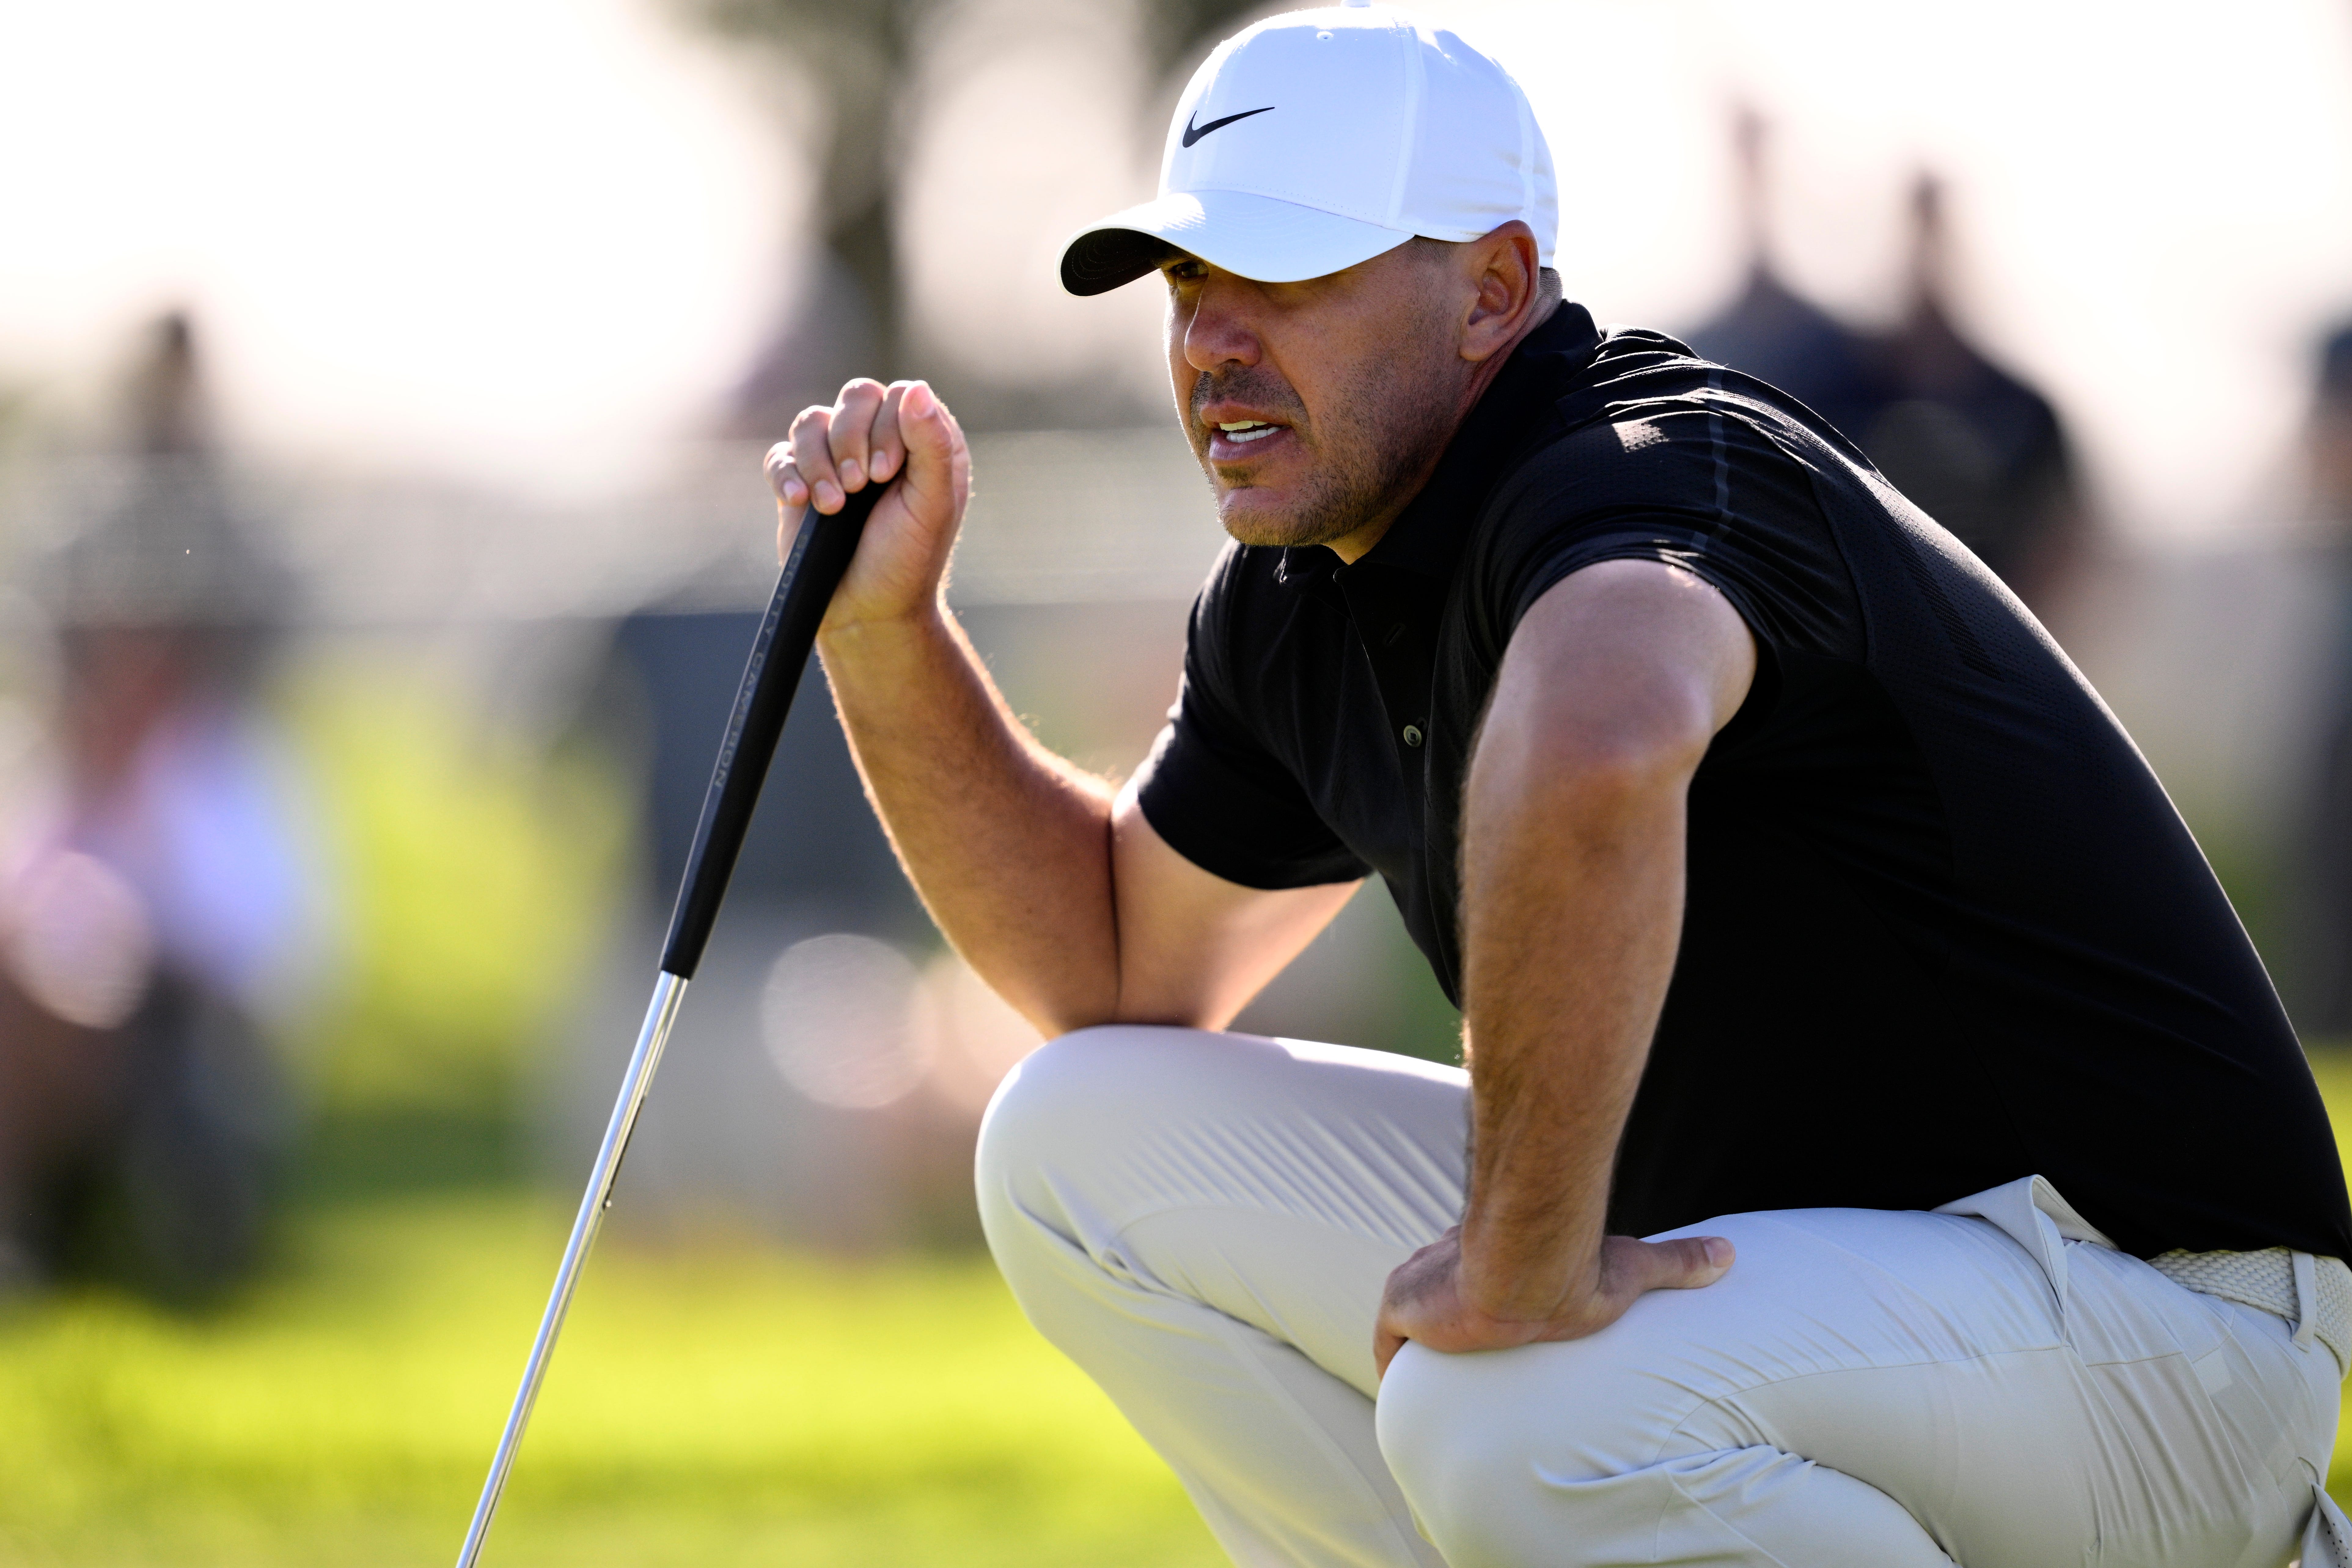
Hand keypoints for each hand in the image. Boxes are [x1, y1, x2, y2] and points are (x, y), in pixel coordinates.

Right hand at [767, 378, 972, 633]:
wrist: (868, 609)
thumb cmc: (908, 558)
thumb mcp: (931, 504)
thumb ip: (931, 445)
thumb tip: (917, 389)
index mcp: (920, 441)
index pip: (898, 396)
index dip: (887, 427)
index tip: (887, 474)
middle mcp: (878, 441)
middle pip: (855, 397)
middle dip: (852, 439)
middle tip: (859, 486)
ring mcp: (835, 460)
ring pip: (813, 421)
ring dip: (819, 460)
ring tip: (832, 506)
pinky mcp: (800, 483)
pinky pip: (781, 456)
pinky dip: (787, 475)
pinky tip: (801, 502)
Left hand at [1373, 1226, 1731, 1377]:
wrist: (1527, 1264)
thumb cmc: (1576, 1263)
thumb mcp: (1629, 1266)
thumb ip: (1673, 1261)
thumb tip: (1729, 1255)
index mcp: (1495, 1248)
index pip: (1479, 1271)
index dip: (1481, 1296)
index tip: (1493, 1323)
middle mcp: (1450, 1257)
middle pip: (1440, 1293)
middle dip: (1450, 1320)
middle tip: (1471, 1359)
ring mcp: (1422, 1278)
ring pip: (1413, 1318)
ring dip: (1422, 1344)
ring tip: (1443, 1383)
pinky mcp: (1402, 1301)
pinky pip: (1389, 1340)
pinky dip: (1396, 1361)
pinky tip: (1409, 1392)